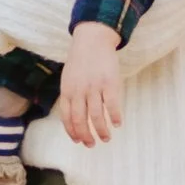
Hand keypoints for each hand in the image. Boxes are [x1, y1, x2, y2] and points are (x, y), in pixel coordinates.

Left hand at [56, 20, 125, 147]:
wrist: (92, 39)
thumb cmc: (80, 60)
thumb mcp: (68, 77)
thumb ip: (70, 95)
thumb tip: (73, 117)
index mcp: (67, 90)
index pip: (67, 117)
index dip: (73, 132)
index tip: (79, 141)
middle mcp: (79, 91)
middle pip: (81, 120)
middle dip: (86, 136)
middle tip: (92, 145)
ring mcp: (94, 87)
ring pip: (97, 116)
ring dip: (102, 130)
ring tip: (106, 138)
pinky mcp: (110, 83)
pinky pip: (112, 105)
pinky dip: (115, 117)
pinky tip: (117, 123)